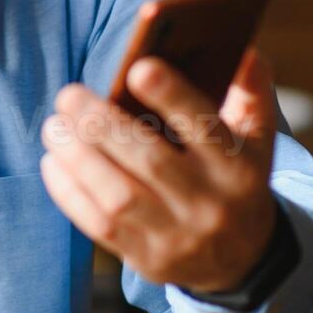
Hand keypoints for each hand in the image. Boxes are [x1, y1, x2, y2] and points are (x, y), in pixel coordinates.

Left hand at [39, 49, 276, 292]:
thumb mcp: (257, 138)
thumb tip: (245, 52)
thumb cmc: (236, 178)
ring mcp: (178, 236)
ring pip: (118, 196)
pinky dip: (70, 192)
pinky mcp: (148, 260)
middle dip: (102, 125)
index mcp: (239, 165)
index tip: (138, 68)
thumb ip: (251, 92)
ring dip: (78, 158)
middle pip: (150, 160)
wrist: (241, 259)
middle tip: (69, 95)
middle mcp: (210, 203)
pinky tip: (55, 162)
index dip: (172, 96)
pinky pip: (100, 226)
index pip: (205, 126)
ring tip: (54, 127)